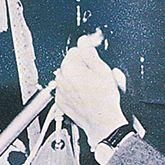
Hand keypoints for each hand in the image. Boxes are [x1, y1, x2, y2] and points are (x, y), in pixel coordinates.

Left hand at [55, 29, 128, 143]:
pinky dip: (72, 90)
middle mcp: (61, 80)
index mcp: (71, 69)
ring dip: (76, 78)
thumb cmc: (105, 100)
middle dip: (81, 66)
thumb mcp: (103, 70)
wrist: (102, 122)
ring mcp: (60, 92)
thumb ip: (90, 53)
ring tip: (90, 86)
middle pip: (69, 64)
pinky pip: (64, 90)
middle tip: (94, 74)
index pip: (75, 51)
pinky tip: (84, 95)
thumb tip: (84, 41)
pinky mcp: (60, 102)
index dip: (86, 53)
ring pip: (66, 77)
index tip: (93, 58)